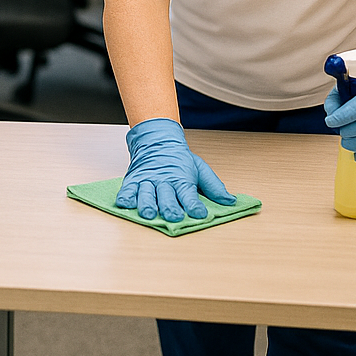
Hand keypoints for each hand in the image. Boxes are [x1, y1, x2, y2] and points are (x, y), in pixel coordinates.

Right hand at [115, 117, 236, 221]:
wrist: (157, 139)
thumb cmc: (180, 158)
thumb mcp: (200, 168)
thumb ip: (213, 186)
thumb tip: (230, 201)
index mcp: (181, 178)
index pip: (189, 194)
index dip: (195, 205)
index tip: (200, 214)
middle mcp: (163, 180)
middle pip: (166, 196)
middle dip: (170, 207)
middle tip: (174, 217)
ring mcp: (147, 180)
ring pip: (146, 194)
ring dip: (147, 204)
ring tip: (148, 214)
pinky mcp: (134, 179)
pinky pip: (128, 189)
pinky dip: (126, 196)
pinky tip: (125, 204)